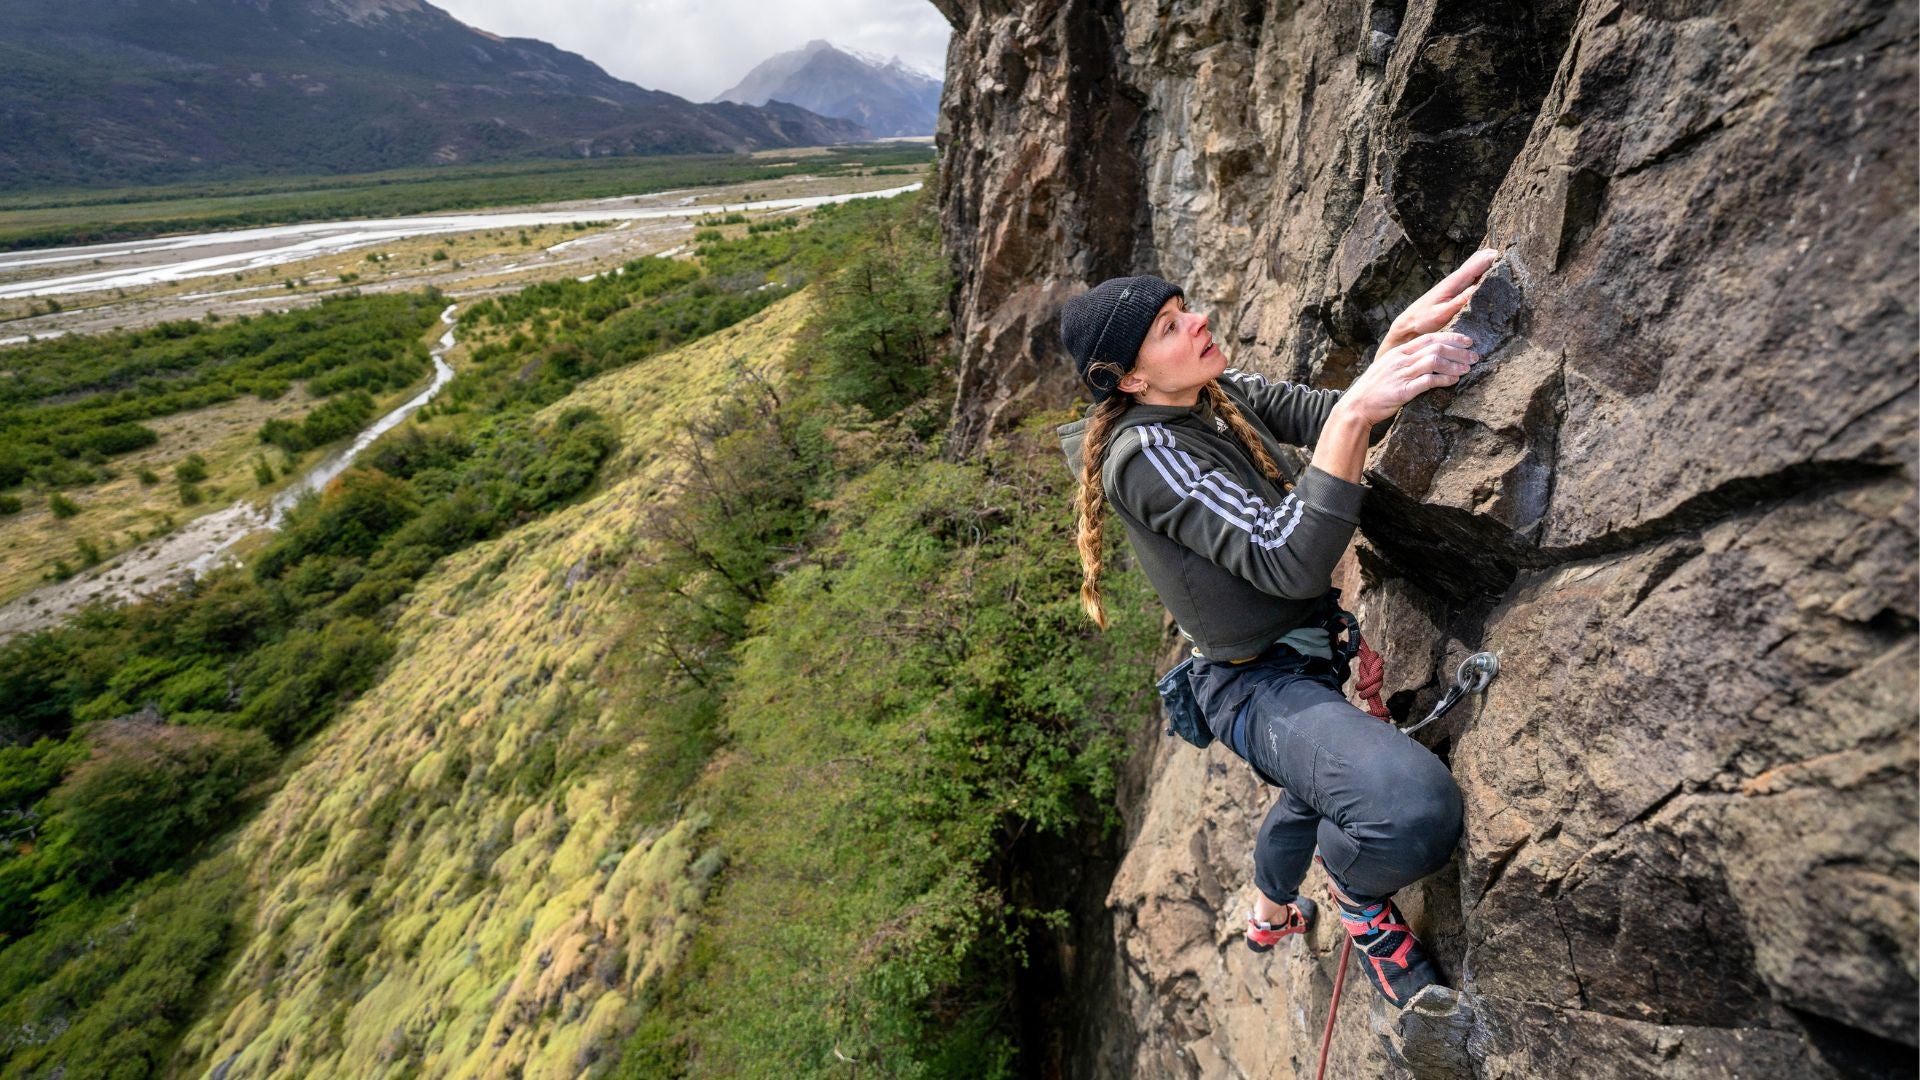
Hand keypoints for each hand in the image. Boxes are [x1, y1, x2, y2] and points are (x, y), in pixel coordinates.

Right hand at [1335, 331, 1479, 426]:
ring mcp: (1401, 374)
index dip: (1451, 337)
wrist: (1356, 407)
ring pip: (1433, 361)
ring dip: (1454, 364)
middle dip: (1458, 351)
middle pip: (1435, 347)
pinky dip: (1443, 379)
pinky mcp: (1402, 391)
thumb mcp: (1387, 368)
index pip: (1429, 338)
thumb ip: (1405, 361)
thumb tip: (1427, 358)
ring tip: (1467, 369)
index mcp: (1398, 352)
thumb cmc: (1373, 390)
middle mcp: (1400, 360)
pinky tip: (1453, 380)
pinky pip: (1427, 381)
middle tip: (1474, 357)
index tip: (1467, 341)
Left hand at [1379, 248, 1498, 357]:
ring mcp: (1453, 285)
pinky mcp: (1453, 291)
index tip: (1502, 253)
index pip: (1473, 267)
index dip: (1488, 260)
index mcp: (1452, 283)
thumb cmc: (1423, 319)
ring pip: (1472, 269)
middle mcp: (1453, 281)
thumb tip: (1477, 289)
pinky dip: (1479, 273)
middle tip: (1506, 252)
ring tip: (1500, 257)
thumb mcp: (1443, 313)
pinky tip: (1486, 273)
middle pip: (1474, 264)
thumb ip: (1460, 301)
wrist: (1409, 323)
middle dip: (1489, 257)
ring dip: (1485, 263)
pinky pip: (1469, 278)